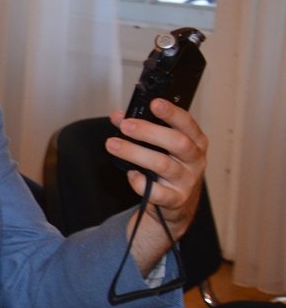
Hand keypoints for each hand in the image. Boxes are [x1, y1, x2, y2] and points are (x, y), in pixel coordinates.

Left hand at [106, 97, 206, 232]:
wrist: (176, 205)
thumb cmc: (168, 167)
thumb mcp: (160, 145)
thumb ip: (140, 128)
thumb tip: (118, 116)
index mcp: (195, 142)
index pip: (187, 123)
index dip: (172, 113)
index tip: (155, 103)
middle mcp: (195, 160)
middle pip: (177, 142)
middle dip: (149, 131)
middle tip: (126, 125)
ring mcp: (187, 181)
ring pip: (163, 165)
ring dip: (134, 153)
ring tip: (113, 144)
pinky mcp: (175, 200)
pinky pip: (157, 191)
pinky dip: (139, 182)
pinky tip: (130, 174)